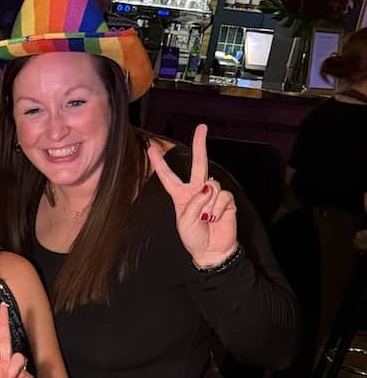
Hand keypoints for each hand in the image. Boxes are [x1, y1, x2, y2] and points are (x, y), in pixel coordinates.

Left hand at [147, 124, 238, 267]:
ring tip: (207, 218)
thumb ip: (194, 203)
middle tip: (202, 127)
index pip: (168, 176)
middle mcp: (196, 190)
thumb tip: (208, 187)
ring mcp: (212, 194)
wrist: (212, 250)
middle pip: (198, 164)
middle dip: (200, 145)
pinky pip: (222, 196)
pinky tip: (216, 218)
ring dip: (208, 205)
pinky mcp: (226, 200)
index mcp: (180, 195)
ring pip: (211, 185)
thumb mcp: (185, 221)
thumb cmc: (193, 237)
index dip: (159, 163)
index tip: (150, 148)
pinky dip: (218, 208)